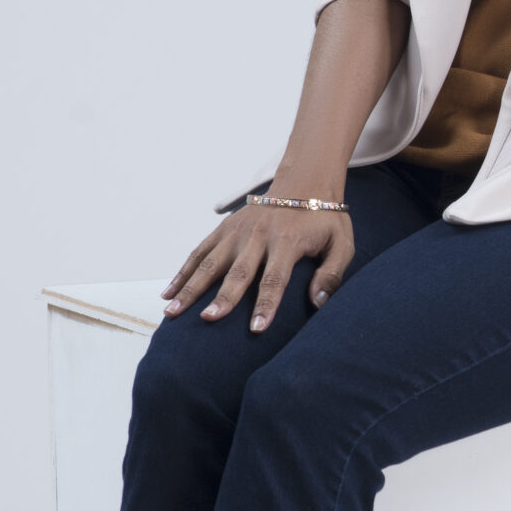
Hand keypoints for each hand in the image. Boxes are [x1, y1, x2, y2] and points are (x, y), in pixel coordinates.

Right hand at [162, 199, 355, 331]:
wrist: (304, 181)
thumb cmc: (324, 219)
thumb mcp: (341, 244)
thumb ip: (332, 274)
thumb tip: (318, 303)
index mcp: (288, 241)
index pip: (275, 279)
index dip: (266, 304)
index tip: (256, 329)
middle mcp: (259, 235)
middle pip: (238, 272)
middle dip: (223, 297)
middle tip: (208, 319)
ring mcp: (238, 231)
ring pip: (210, 262)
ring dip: (190, 287)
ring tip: (172, 311)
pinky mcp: (225, 228)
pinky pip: (200, 251)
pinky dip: (183, 272)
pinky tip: (169, 293)